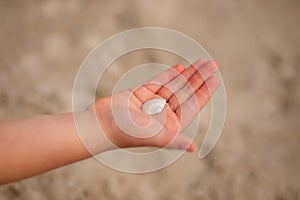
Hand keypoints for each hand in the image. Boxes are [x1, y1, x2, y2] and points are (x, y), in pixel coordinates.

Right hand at [88, 59, 218, 151]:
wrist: (100, 125)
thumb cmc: (126, 133)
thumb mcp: (153, 136)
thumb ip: (173, 140)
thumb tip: (192, 148)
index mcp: (170, 125)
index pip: (192, 105)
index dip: (205, 91)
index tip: (215, 78)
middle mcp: (163, 114)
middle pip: (185, 92)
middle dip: (199, 78)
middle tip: (213, 64)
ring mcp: (152, 103)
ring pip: (174, 85)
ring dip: (187, 74)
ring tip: (200, 62)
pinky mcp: (140, 94)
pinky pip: (158, 82)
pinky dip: (169, 75)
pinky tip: (180, 68)